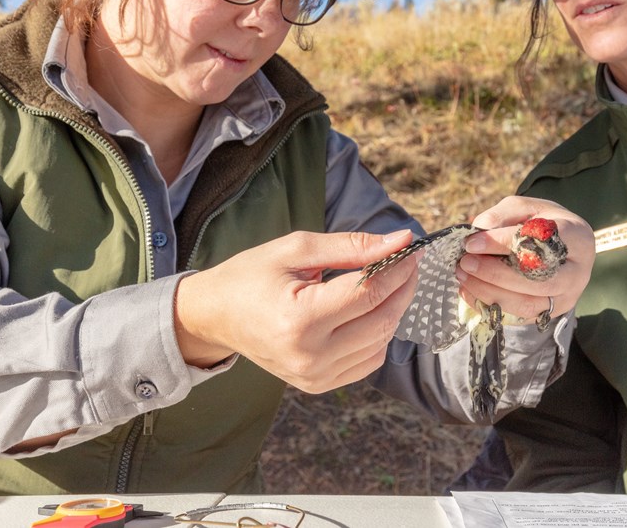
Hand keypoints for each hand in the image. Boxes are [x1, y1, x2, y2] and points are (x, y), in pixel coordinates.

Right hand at [174, 230, 417, 392]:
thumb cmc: (252, 275)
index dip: (397, 269)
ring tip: (388, 282)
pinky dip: (378, 335)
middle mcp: (309, 355)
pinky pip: (368, 362)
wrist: (216, 315)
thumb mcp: (297, 249)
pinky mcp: (318, 385)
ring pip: (381, 342)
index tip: (410, 248)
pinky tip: (369, 312)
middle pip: (381, 320)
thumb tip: (400, 241)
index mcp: (300, 318)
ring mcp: (315, 376)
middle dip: (403, 288)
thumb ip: (352, 246)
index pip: (369, 293)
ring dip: (393, 310)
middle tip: (407, 262)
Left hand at [457, 196, 594, 321]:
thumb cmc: (542, 224)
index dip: (504, 243)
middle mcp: (578, 274)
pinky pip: (518, 318)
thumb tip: (480, 229)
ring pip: (528, 305)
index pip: (541, 243)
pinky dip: (490, 306)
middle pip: (538, 281)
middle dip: (496, 274)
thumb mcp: (526, 208)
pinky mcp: (549, 315)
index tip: (472, 242)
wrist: (562, 249)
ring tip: (462, 276)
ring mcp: (565, 299)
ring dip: (489, 292)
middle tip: (465, 262)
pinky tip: (468, 291)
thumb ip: (503, 214)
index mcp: (578, 238)